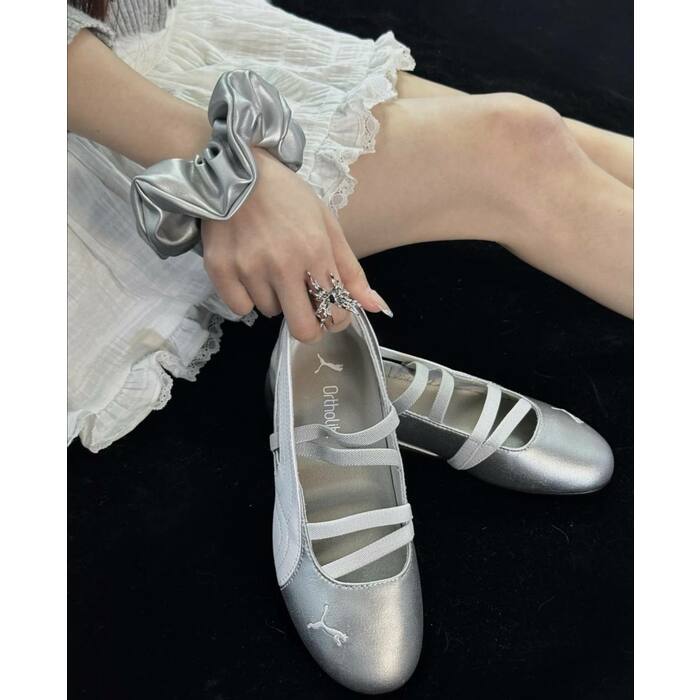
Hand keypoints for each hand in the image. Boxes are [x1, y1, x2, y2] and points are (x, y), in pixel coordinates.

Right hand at [201, 148, 390, 341]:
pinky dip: (247, 297)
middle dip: (310, 325)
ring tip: (271, 268)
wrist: (236, 169)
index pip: (334, 312)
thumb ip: (351, 271)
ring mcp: (249, 268)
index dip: (337, 318)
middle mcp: (282, 264)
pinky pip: (241, 307)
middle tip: (306, 309)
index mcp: (315, 251)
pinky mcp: (220, 270)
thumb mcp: (327, 226)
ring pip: (271, 312)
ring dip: (276, 298)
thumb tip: (375, 307)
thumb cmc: (287, 196)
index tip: (332, 311)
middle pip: (303, 329)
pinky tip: (250, 272)